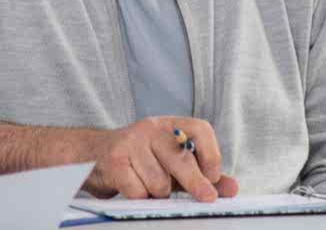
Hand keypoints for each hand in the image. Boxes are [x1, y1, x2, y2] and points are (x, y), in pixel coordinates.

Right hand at [83, 116, 238, 201]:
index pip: (201, 129)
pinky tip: (133, 187)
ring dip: (158, 194)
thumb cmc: (142, 161)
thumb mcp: (173, 164)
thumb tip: (232, 189)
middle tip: (206, 199)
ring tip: (150, 186)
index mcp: (171, 125)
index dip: (212, 154)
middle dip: (196, 183)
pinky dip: (140, 197)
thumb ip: (203, 175)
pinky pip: (137, 190)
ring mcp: (131, 141)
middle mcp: (151, 127)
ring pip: (158, 181)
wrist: (93, 156)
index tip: (213, 177)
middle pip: (181, 157)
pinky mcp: (115, 159)